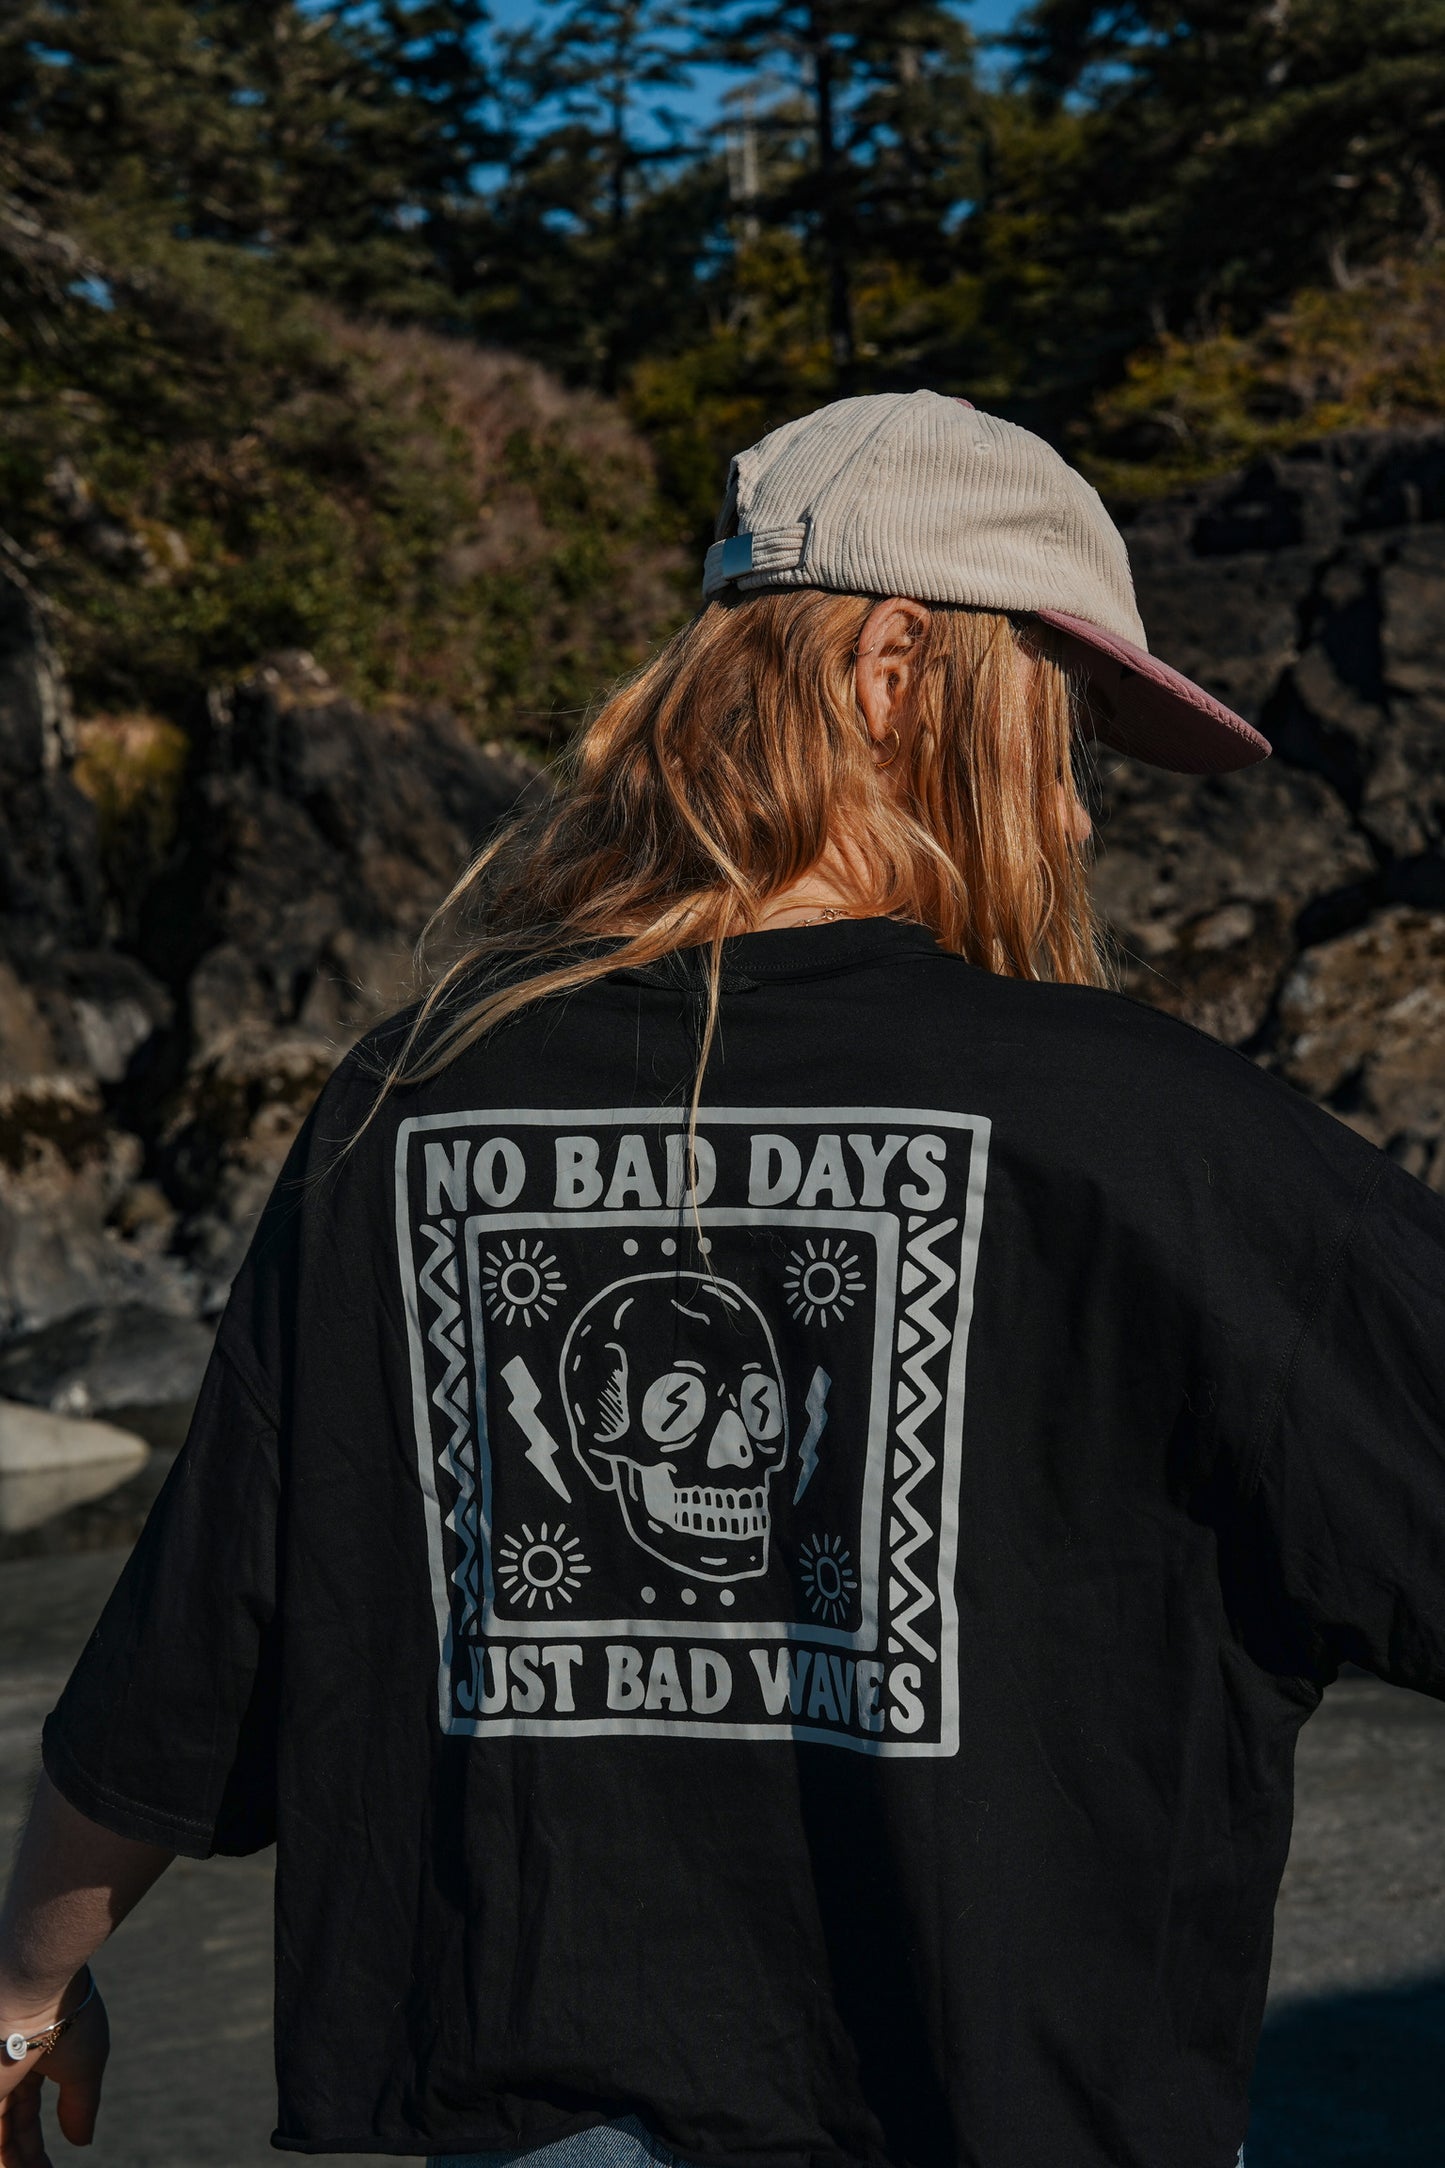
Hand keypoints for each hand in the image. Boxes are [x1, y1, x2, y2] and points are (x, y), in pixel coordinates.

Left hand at [0, 1981, 107, 2164]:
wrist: (36, 1983)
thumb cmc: (67, 2015)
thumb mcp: (84, 2064)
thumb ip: (80, 2105)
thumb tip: (81, 2141)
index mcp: (28, 2062)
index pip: (26, 2117)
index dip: (35, 2151)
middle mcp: (3, 2075)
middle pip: (8, 2132)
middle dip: (22, 2161)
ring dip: (12, 2161)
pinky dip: (4, 2157)